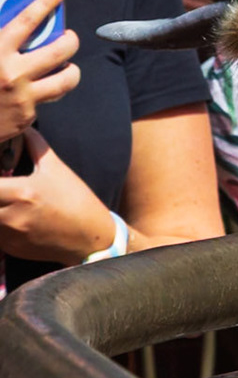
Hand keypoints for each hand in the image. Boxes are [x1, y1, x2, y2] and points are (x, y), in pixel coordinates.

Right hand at [0, 0, 78, 140]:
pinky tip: (37, 88)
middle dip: (70, 40)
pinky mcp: (27, 116)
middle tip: (67, 38)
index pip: (26, 21)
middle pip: (61, 50)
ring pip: (67, 78)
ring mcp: (22, 97)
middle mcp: (12, 74)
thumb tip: (7, 18)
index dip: (45, 3)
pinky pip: (48, 99)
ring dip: (70, 69)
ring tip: (65, 65)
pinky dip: (46, 91)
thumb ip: (0, 38)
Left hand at [0, 130, 116, 263]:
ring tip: (6, 199)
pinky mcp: (8, 248)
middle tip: (2, 187)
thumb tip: (24, 129)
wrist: (89, 237)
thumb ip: (36, 147)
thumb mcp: (57, 170)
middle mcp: (10, 215)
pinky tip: (11, 216)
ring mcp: (8, 235)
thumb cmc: (75, 200)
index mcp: (22, 192)